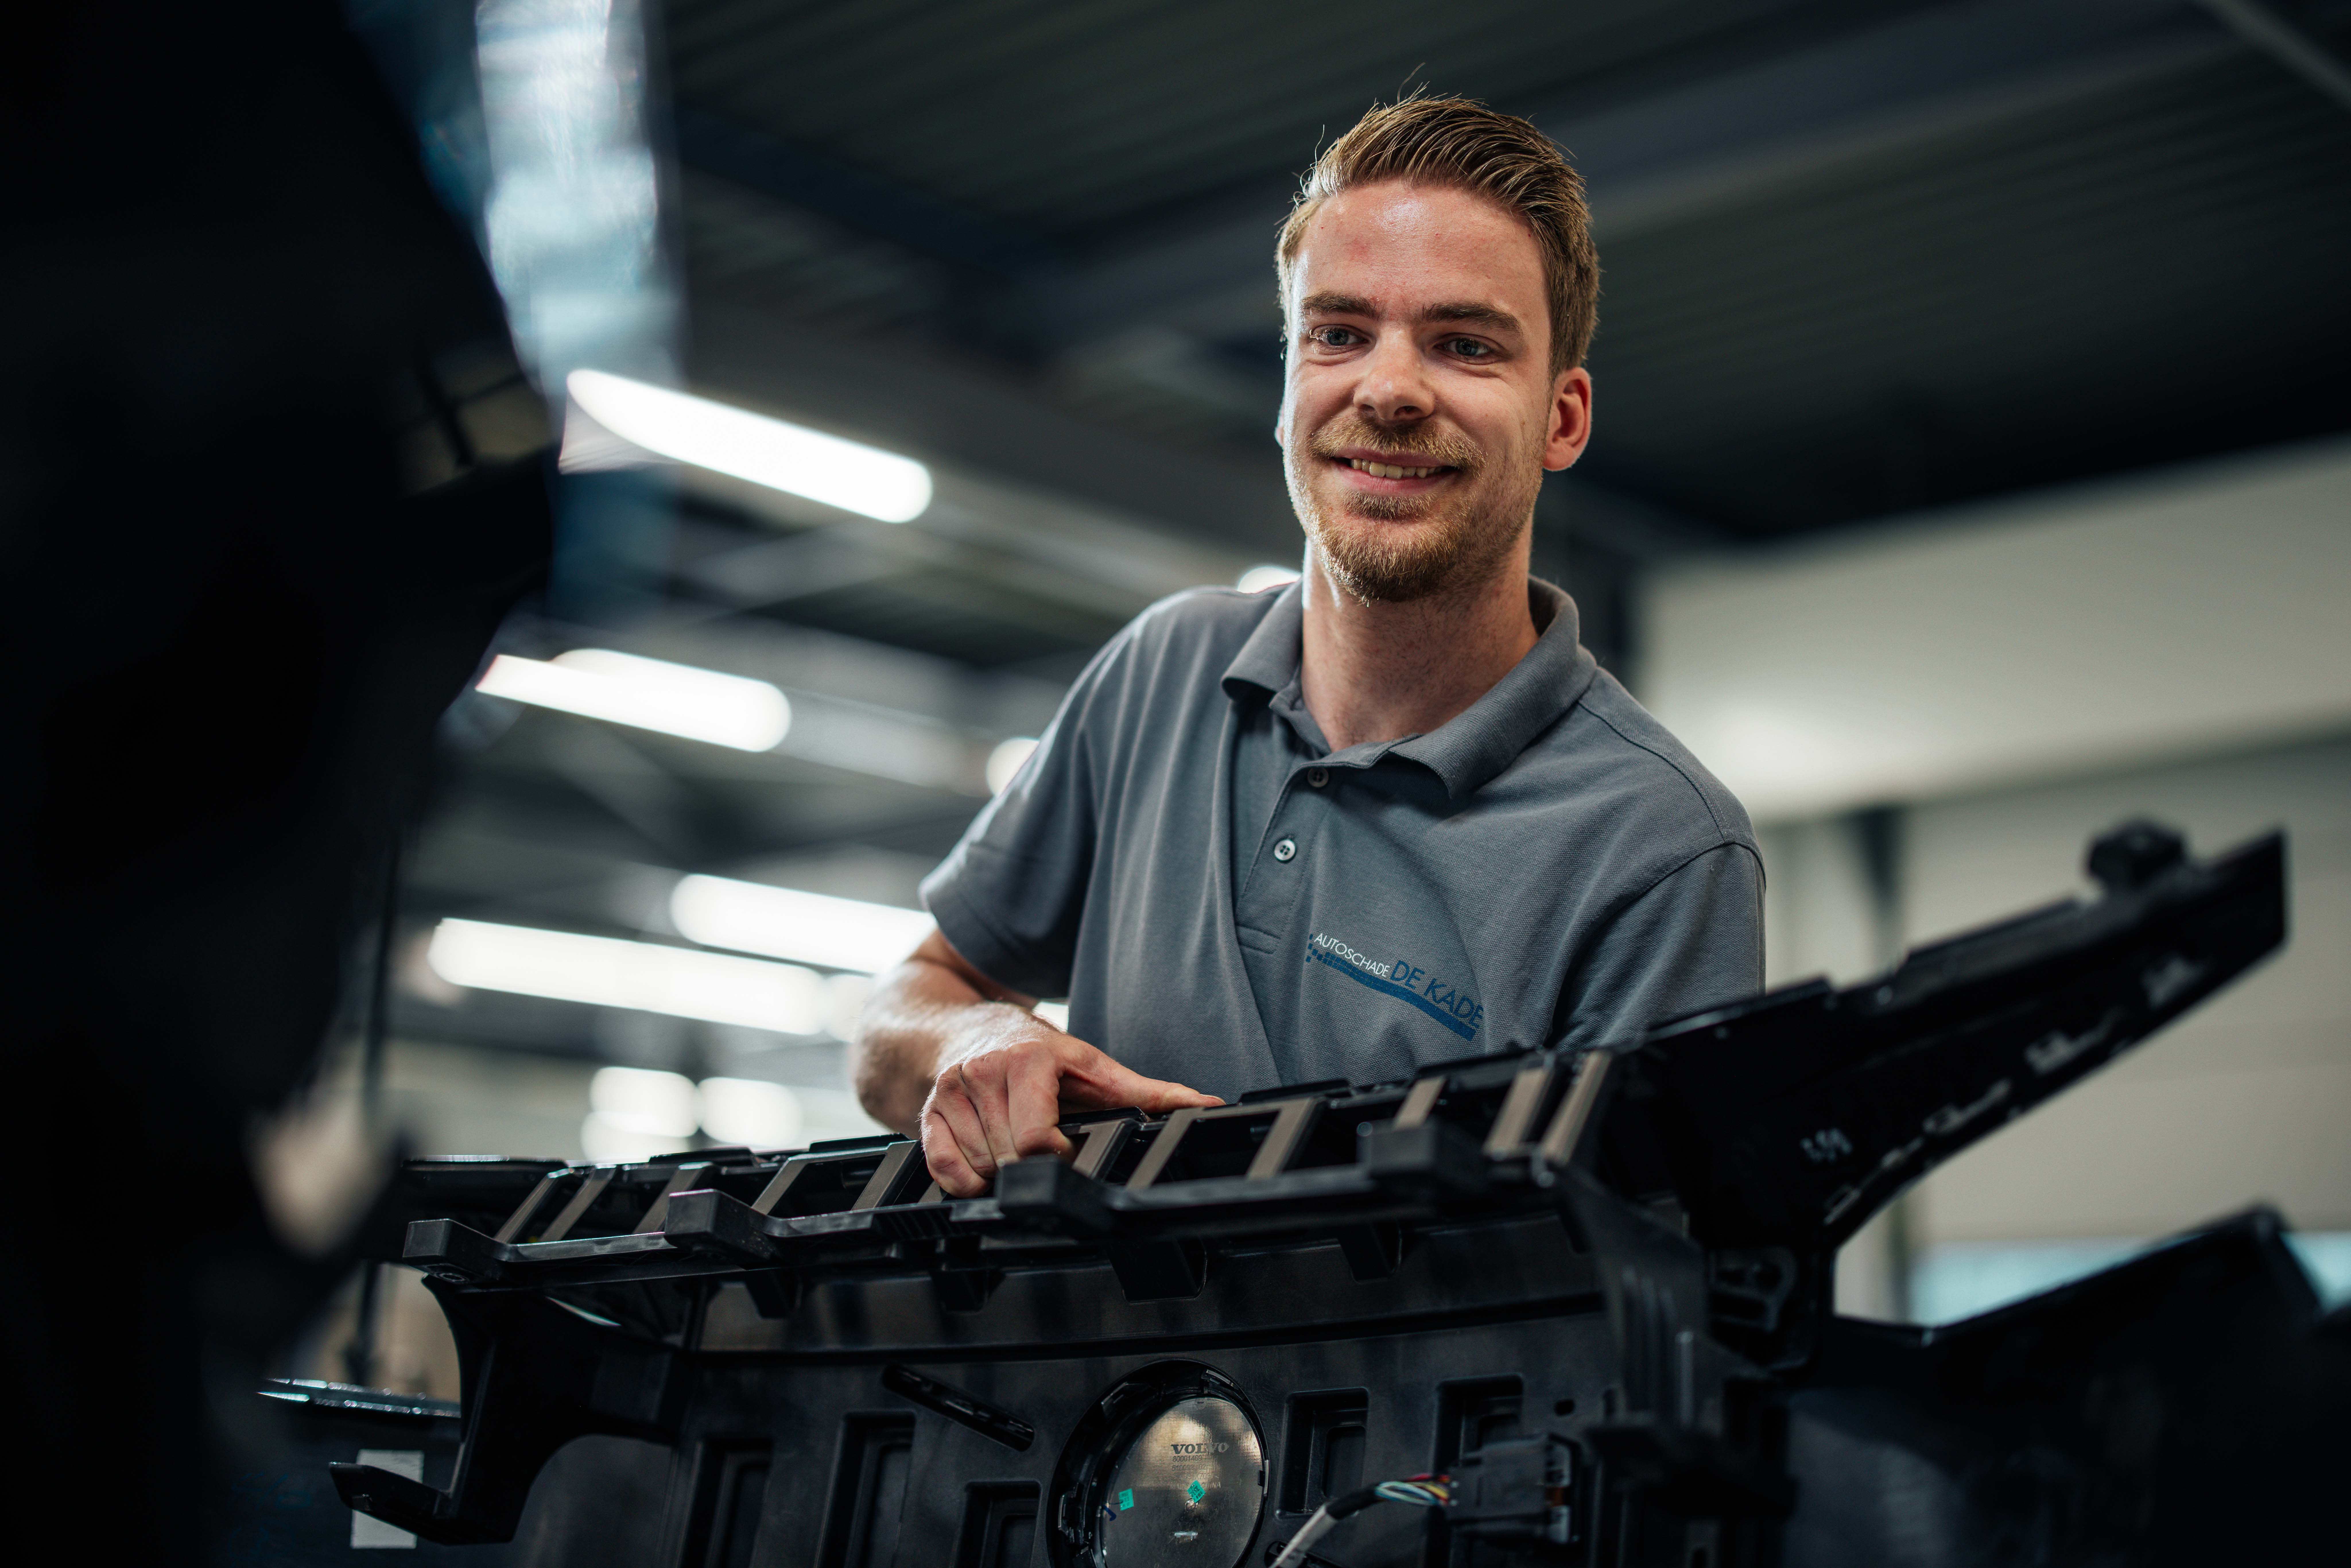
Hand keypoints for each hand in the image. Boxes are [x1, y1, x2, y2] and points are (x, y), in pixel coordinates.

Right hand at [920, 1009, 1219, 1196]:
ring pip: (980, 1168)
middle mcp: (984, 1074)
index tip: (1070, 1152)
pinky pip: (941, 1170)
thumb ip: (1148, 1091)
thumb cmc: (1032, 1050)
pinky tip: (983, 1167)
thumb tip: (1207, 1106)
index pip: (1038, 1138)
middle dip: (1033, 1166)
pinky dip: (964, 1181)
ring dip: (1001, 1174)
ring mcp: (950, 1094)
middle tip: (1045, 1152)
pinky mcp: (926, 1114)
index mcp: (1028, 1060)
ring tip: (1015, 1150)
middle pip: (1011, 1158)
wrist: (958, 1029)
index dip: (1059, 1157)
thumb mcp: (1092, 1065)